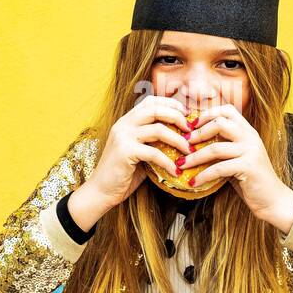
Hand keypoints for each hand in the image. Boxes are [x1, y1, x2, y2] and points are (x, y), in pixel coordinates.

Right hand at [81, 96, 192, 214]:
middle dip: (177, 117)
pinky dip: (168, 162)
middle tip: (191, 130)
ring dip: (178, 141)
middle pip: (156, 110)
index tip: (186, 114)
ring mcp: (123, 137)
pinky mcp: (125, 152)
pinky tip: (176, 171)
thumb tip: (181, 136)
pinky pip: (154, 153)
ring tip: (189, 151)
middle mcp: (123, 124)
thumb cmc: (123, 173)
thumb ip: (153, 140)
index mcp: (126, 121)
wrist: (101, 191)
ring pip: (158, 130)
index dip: (171, 104)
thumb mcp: (139, 151)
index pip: (150, 101)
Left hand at [175, 103, 292, 228]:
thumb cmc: (251, 180)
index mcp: (248, 131)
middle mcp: (251, 137)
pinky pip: (218, 168)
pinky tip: (193, 182)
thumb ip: (223, 147)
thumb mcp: (237, 158)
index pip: (227, 110)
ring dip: (194, 157)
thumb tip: (193, 143)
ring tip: (181, 164)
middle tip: (183, 143)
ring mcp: (251, 151)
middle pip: (219, 123)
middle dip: (197, 133)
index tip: (191, 125)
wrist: (272, 200)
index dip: (207, 114)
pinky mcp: (248, 167)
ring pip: (215, 148)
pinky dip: (203, 175)